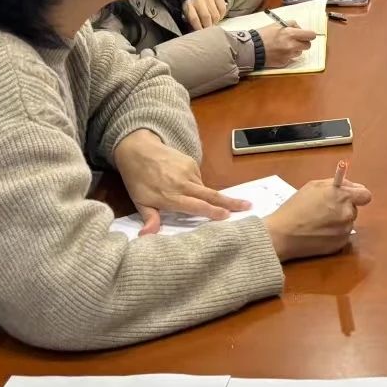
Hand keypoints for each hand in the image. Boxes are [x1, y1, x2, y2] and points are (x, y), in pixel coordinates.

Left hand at [113, 129, 249, 234]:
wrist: (139, 149)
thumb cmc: (138, 179)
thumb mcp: (139, 201)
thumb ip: (150, 218)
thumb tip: (148, 236)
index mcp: (170, 196)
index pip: (196, 205)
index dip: (212, 211)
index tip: (228, 216)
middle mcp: (183, 183)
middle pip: (211, 195)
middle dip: (230, 202)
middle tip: (248, 206)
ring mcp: (189, 171)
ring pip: (204, 188)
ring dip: (209, 197)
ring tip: (202, 199)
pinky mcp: (191, 162)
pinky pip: (199, 179)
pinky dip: (197, 186)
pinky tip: (185, 185)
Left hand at [182, 0, 228, 30]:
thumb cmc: (195, 13)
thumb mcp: (190, 18)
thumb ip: (192, 26)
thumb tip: (198, 36)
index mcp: (188, 5)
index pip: (194, 18)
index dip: (199, 28)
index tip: (202, 34)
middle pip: (206, 16)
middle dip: (208, 26)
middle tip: (209, 30)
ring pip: (215, 14)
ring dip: (215, 21)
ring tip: (212, 22)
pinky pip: (222, 9)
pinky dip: (222, 15)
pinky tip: (218, 15)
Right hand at [261, 23, 317, 68]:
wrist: (252, 49)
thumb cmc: (264, 34)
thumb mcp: (277, 24)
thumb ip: (291, 24)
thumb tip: (300, 29)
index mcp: (291, 34)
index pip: (310, 35)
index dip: (309, 35)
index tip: (306, 35)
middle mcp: (292, 45)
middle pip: (308, 45)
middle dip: (303, 42)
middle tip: (296, 41)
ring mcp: (289, 55)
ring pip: (300, 53)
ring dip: (295, 49)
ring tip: (285, 46)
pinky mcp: (284, 63)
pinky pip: (291, 59)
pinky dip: (288, 56)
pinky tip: (279, 52)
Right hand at [264, 174, 373, 259]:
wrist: (282, 235)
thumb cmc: (295, 207)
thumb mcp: (314, 186)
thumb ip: (337, 184)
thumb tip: (350, 186)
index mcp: (342, 196)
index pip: (365, 195)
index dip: (358, 194)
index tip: (350, 196)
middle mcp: (347, 214)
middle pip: (355, 208)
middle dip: (344, 207)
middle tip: (326, 209)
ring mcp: (344, 231)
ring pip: (347, 222)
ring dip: (338, 221)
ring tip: (318, 222)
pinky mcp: (339, 245)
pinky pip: (342, 235)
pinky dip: (334, 233)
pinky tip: (318, 232)